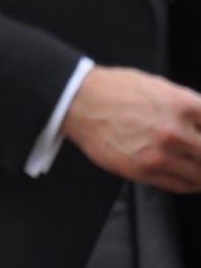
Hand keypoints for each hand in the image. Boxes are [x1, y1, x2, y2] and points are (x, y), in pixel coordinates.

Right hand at [62, 66, 200, 191]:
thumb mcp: (159, 85)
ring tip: (197, 165)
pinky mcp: (145, 171)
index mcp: (180, 104)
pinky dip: (190, 184)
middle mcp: (175, 131)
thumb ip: (187, 105)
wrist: (82, 102)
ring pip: (200, 175)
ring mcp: (160, 154)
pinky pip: (180, 186)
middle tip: (200, 150)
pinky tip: (190, 177)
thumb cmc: (118, 89)